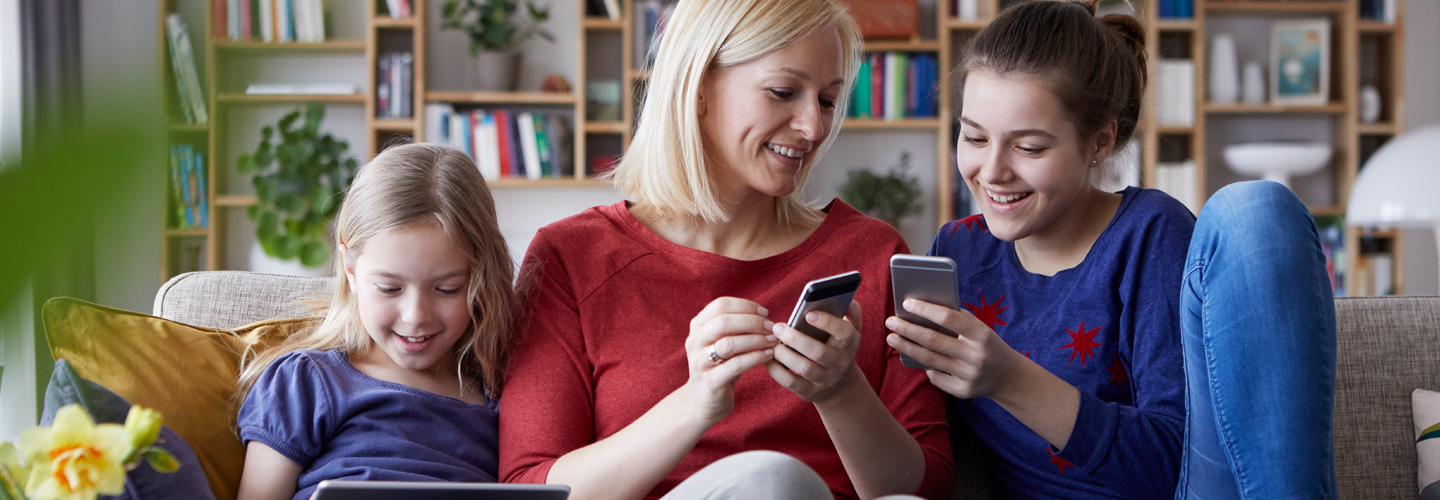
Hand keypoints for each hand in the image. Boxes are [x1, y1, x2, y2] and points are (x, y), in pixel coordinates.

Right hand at [683, 297, 778, 424]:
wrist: (703, 400)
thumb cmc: (720, 366)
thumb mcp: (723, 342)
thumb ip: (736, 327)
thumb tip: (764, 316)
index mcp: (698, 326)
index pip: (721, 305)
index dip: (746, 306)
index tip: (765, 313)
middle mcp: (695, 341)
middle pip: (724, 321)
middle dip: (752, 322)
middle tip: (771, 327)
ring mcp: (700, 362)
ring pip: (728, 343)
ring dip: (755, 339)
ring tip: (772, 341)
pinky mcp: (710, 381)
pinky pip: (736, 365)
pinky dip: (755, 357)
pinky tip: (768, 355)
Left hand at [766, 300, 862, 402]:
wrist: (839, 383)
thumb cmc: (838, 346)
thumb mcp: (851, 329)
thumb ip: (851, 312)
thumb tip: (846, 299)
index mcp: (849, 343)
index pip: (844, 332)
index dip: (827, 322)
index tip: (808, 313)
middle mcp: (839, 363)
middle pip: (818, 352)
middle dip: (796, 339)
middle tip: (777, 327)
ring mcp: (824, 379)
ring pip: (803, 368)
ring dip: (784, 354)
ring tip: (771, 341)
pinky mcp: (809, 391)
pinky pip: (790, 382)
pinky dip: (776, 369)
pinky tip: (768, 356)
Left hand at [885, 298, 1026, 399]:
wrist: (1009, 377)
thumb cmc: (987, 345)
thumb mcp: (980, 329)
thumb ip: (957, 319)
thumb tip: (922, 308)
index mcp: (981, 334)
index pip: (948, 318)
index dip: (925, 310)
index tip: (906, 303)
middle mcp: (975, 356)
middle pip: (933, 340)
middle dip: (907, 329)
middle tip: (890, 321)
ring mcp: (969, 375)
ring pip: (929, 360)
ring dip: (906, 347)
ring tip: (892, 337)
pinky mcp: (963, 391)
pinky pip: (935, 377)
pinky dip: (924, 366)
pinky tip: (915, 357)